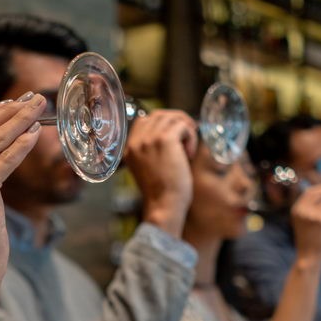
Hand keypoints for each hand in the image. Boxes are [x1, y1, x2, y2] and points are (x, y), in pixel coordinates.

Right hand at [124, 109, 196, 236]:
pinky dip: (191, 137)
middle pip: (159, 115)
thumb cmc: (161, 193)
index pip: (144, 120)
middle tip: (188, 136)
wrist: (164, 206)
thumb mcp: (148, 169)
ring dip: (186, 130)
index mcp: (129, 148)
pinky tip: (190, 155)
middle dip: (177, 122)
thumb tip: (173, 134)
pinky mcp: (165, 140)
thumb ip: (151, 151)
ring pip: (173, 118)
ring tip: (188, 151)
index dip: (163, 124)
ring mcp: (149, 139)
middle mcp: (136, 141)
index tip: (176, 136)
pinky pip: (183, 126)